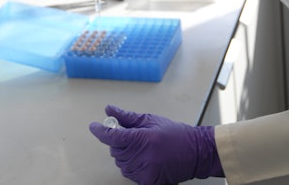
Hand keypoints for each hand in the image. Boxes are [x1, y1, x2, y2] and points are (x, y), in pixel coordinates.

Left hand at [89, 105, 223, 184]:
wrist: (195, 151)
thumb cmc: (174, 133)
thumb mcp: (150, 120)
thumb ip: (128, 117)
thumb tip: (110, 110)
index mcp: (144, 137)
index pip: (114, 137)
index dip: (101, 131)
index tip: (93, 126)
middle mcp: (144, 156)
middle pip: (116, 151)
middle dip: (118, 142)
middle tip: (129, 136)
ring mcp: (146, 171)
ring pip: (121, 164)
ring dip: (125, 155)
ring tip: (140, 147)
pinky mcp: (149, 181)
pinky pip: (130, 174)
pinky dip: (132, 166)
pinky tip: (143, 158)